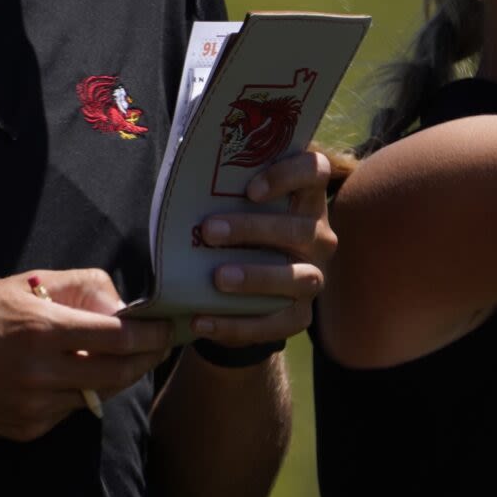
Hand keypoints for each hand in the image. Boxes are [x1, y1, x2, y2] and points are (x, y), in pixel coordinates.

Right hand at [0, 269, 171, 440]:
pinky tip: (65, 377)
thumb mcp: (26, 285)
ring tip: (114, 359)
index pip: (118, 337)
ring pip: (97, 395)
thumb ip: (81, 289)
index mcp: (41, 329)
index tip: (169, 328)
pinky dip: (76, 394)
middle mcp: (39, 372)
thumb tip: (124, 306)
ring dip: (112, 377)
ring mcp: (32, 406)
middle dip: (145, 360)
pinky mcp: (25, 428)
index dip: (152, 334)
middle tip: (157, 348)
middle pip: (118, 373)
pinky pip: (69, 412)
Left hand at [189, 147, 337, 350]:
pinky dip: (238, 325)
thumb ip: (222, 192)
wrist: (239, 290)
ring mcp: (313, 277)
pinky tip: (203, 321)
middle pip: (301, 228)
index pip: (314, 171)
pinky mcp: (300, 315)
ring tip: (218, 278)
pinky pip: (278, 323)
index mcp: (304, 199)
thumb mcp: (232, 207)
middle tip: (209, 231)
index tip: (250, 189)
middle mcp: (317, 236)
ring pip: (299, 277)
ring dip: (258, 277)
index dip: (289, 175)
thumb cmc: (233, 232)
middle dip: (254, 229)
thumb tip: (179, 175)